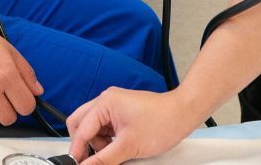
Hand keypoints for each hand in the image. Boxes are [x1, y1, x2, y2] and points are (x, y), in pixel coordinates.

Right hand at [67, 88, 194, 163]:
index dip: (78, 150)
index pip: (81, 129)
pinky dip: (106, 141)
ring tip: (112, 156)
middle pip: (80, 123)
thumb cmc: (162, 122)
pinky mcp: (121, 113)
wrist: (182, 115)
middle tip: (88, 161)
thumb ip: (104, 159)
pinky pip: (104, 128)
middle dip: (83, 144)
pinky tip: (117, 150)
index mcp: (105, 103)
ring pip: (92, 127)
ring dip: (97, 143)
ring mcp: (113, 106)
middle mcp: (106, 101)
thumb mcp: (129, 146)